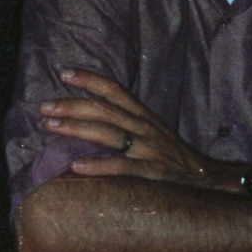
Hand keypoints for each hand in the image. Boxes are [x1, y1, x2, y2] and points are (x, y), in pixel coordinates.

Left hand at [39, 68, 239, 190]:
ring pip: (108, 134)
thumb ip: (126, 121)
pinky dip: (98, 166)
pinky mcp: (152, 173)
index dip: (89, 79)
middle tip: (44, 106)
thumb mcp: (152, 130)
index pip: (114, 89)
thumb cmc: (172, 156)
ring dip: (77, 129)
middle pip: (104, 110)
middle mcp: (144, 127)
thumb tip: (90, 115)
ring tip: (51, 127)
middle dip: (72, 105)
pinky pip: (122, 168)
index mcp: (143, 115)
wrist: (207, 178)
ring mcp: (148, 149)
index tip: (63, 73)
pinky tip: (75, 167)